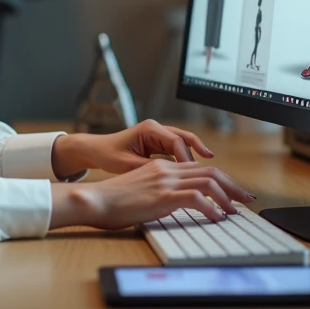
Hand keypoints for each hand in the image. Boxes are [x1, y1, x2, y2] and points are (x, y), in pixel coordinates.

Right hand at [51, 160, 254, 230]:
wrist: (95, 200)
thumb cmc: (112, 201)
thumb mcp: (140, 190)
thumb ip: (158, 191)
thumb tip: (176, 204)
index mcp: (161, 167)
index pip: (199, 168)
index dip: (221, 180)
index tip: (232, 193)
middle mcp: (166, 170)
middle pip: (210, 171)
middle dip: (232, 186)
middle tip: (246, 199)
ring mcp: (165, 181)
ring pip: (208, 181)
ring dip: (227, 197)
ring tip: (235, 211)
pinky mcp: (162, 196)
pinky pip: (197, 198)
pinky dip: (212, 208)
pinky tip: (216, 218)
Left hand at [53, 120, 214, 177]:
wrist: (96, 150)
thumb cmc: (109, 155)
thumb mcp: (128, 165)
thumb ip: (149, 170)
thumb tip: (170, 180)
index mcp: (150, 129)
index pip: (176, 142)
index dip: (186, 159)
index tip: (193, 176)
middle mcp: (157, 128)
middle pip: (185, 138)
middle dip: (200, 151)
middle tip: (213, 168)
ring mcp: (158, 135)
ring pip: (183, 143)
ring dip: (196, 154)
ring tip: (210, 168)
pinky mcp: (157, 143)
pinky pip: (177, 149)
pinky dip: (187, 158)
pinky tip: (196, 171)